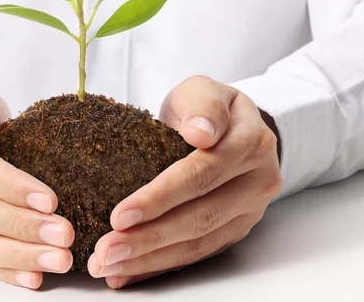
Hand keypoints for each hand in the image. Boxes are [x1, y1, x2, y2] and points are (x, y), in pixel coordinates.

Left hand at [88, 76, 281, 288]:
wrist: (231, 127)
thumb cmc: (206, 107)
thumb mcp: (202, 90)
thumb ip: (203, 106)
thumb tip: (200, 133)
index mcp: (250, 142)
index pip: (201, 174)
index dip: (160, 197)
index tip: (120, 215)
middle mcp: (257, 181)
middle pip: (200, 217)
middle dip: (149, 238)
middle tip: (106, 251)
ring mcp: (249, 210)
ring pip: (199, 243)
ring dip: (151, 259)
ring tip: (109, 267)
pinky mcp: (235, 229)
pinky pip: (198, 253)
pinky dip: (161, 265)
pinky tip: (129, 272)